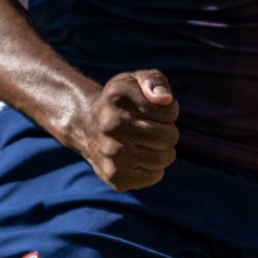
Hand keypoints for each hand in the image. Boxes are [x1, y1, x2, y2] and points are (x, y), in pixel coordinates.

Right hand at [66, 70, 178, 190]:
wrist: (88, 127)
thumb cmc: (121, 103)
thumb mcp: (135, 81)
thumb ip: (154, 80)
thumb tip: (165, 99)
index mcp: (117, 97)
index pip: (169, 111)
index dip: (168, 112)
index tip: (153, 111)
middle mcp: (111, 125)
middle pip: (168, 136)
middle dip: (168, 133)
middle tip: (154, 130)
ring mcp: (111, 153)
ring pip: (164, 158)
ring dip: (162, 151)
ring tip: (146, 144)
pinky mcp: (115, 176)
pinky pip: (154, 176)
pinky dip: (154, 168)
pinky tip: (139, 158)